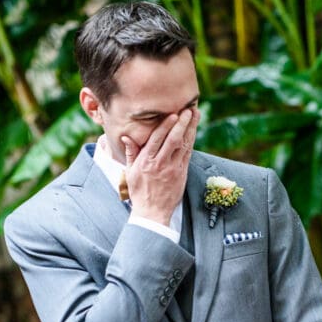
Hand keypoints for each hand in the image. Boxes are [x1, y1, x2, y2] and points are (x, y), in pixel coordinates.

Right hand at [122, 107, 199, 224]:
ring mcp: (173, 169)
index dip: (166, 125)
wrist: (152, 212)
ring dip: (191, 128)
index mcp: (146, 162)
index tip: (173, 114)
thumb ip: (131, 153)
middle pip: (173, 139)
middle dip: (182, 123)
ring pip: (184, 145)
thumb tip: (126, 137)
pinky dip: (191, 140)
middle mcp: (161, 164)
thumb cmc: (139, 191)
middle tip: (188, 109)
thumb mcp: (130, 172)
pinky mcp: (182, 173)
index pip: (157, 139)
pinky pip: (188, 154)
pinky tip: (194, 130)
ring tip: (195, 114)